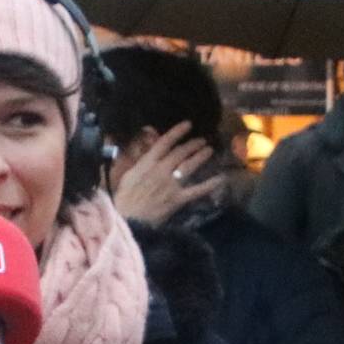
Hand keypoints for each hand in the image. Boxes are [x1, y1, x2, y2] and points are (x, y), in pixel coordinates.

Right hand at [107, 122, 223, 224]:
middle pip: (180, 152)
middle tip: (202, 140)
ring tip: (209, 150)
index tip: (188, 124)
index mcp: (147, 163)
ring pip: (189, 166)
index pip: (164, 142)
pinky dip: (209, 184)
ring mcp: (171, 184)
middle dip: (193, 144)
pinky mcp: (177, 199)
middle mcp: (161, 170)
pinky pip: (197, 190)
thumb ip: (140, 161)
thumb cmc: (123, 198)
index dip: (177, 132)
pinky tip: (220, 178)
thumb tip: (148, 150)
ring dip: (200, 157)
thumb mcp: (128, 175)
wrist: (127, 219)